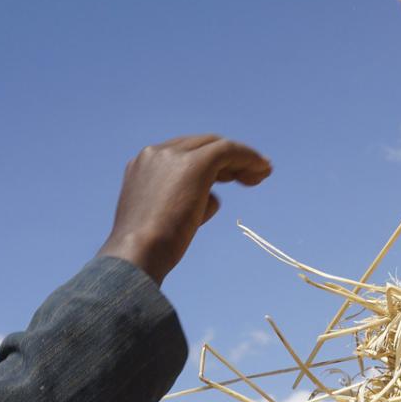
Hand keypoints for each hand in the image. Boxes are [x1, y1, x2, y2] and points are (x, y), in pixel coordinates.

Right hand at [96, 135, 271, 283]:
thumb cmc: (148, 250)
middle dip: (227, 160)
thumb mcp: (162, 220)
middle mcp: (155, 153)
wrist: (137, 255)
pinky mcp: (194, 163)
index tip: (230, 180)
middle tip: (251, 178)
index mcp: (142, 165)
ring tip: (263, 174)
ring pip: (216, 147)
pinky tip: (263, 170)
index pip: (182, 155)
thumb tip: (212, 199)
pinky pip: (228, 150)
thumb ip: (183, 202)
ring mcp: (172, 156)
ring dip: (241, 159)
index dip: (210, 165)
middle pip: (200, 146)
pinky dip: (248, 157)